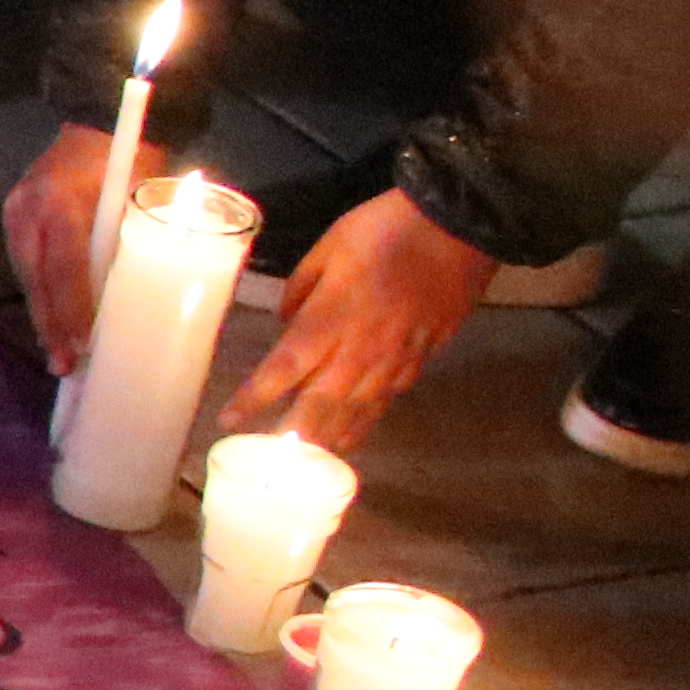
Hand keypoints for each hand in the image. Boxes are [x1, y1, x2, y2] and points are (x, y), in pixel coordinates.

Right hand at [0, 121, 120, 369]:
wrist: (97, 119)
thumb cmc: (132, 157)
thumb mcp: (140, 197)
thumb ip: (132, 242)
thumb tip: (143, 301)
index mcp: (63, 204)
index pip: (66, 270)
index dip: (73, 312)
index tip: (81, 347)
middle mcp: (29, 210)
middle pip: (38, 281)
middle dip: (51, 326)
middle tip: (64, 367)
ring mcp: (15, 212)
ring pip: (29, 276)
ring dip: (44, 315)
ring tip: (59, 353)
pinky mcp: (13, 216)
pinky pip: (28, 264)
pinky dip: (42, 293)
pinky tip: (52, 319)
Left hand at [221, 189, 500, 453]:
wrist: (461, 226)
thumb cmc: (386, 230)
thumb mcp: (329, 247)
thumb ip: (300, 289)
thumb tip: (286, 322)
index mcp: (330, 320)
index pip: (283, 370)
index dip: (255, 399)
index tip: (229, 421)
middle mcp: (360, 350)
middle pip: (320, 405)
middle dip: (292, 436)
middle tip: (268, 462)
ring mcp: (395, 359)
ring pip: (357, 411)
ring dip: (330, 437)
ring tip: (305, 463)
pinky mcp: (422, 358)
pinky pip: (388, 399)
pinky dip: (367, 420)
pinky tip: (353, 431)